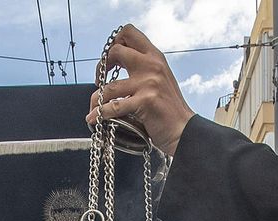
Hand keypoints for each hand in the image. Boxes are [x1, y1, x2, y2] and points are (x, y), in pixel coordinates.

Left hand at [87, 25, 196, 157]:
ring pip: (109, 86)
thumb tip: (118, 64)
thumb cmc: (169, 109)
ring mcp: (148, 83)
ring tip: (94, 108)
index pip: (129, 32)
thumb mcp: (159, 80)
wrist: (184, 130)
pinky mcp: (144, 101)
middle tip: (98, 80)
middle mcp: (152, 65)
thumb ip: (144, 69)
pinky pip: (114, 106)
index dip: (114, 42)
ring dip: (96, 99)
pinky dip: (99, 114)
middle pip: (116, 50)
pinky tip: (93, 118)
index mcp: (155, 57)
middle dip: (101, 66)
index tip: (111, 59)